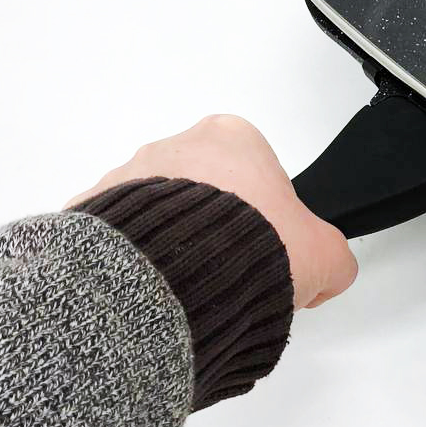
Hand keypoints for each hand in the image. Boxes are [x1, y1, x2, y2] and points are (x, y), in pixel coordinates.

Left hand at [68, 115, 357, 308]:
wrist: (176, 280)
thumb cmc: (250, 249)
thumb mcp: (326, 255)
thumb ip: (334, 256)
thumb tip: (329, 270)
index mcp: (235, 137)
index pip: (258, 175)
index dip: (269, 217)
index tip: (270, 249)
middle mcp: (177, 145)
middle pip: (205, 188)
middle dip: (216, 226)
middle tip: (232, 269)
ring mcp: (128, 175)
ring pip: (159, 213)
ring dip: (174, 243)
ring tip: (191, 286)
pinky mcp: (92, 211)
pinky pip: (120, 236)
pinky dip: (136, 260)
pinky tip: (155, 289)